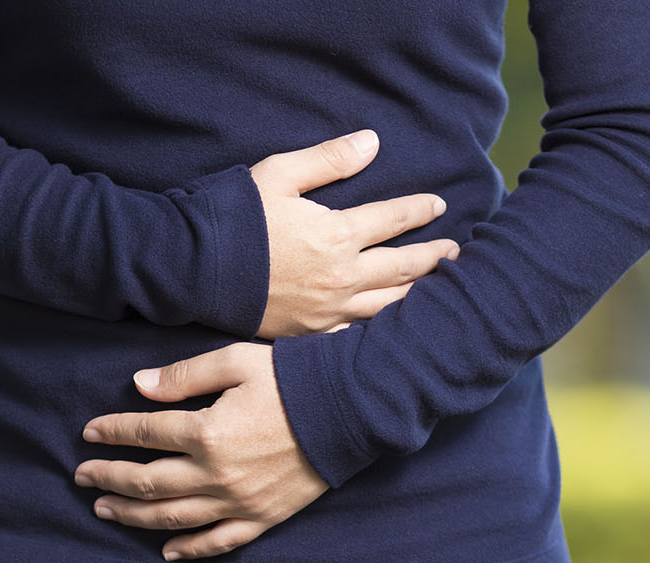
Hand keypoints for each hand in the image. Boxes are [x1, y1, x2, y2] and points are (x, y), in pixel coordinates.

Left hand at [76, 343, 328, 560]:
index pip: (145, 434)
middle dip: (110, 478)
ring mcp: (239, 501)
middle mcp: (217, 474)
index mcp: (207, 431)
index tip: (90, 432)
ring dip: (133, 516)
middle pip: (148, 482)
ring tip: (105, 509)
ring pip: (174, 517)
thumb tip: (139, 385)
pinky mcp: (263, 517)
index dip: (113, 433)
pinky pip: (220, 541)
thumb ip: (185, 376)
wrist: (351, 410)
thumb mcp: (236, 362)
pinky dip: (191, 550)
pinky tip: (167, 551)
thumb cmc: (293, 378)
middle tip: (82, 475)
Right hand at [250, 129, 457, 338]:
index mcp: (336, 235)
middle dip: (433, 257)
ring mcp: (328, 310)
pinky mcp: (311, 333)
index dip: (418, 211)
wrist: (193, 270)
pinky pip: (360, 333)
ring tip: (440, 288)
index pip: (392, 220)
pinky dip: (386, 327)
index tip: (438, 206)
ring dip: (419, 293)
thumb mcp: (279, 175)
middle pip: (402, 267)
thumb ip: (329, 160)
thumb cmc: (233, 218)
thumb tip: (372, 142)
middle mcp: (341, 277)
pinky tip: (397, 325)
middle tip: (456, 253)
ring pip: (389, 305)